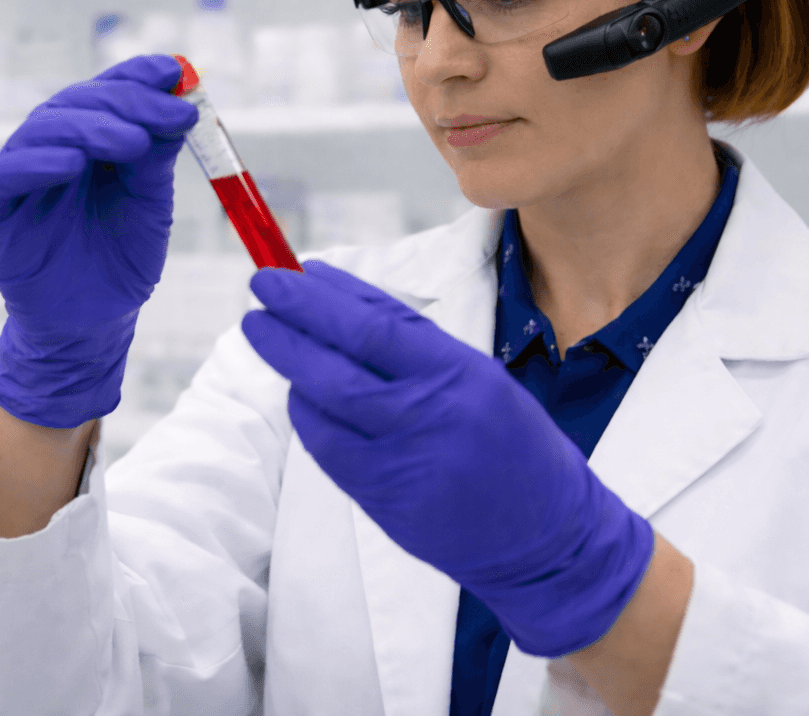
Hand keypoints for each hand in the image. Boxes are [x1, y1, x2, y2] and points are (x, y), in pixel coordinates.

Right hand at [0, 55, 197, 427]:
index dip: (136, 76)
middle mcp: (50, 149)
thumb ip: (155, 156)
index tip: (174, 71)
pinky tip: (70, 165)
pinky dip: (33, 164)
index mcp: (88, 140)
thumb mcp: (150, 204)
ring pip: (40, 131)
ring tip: (131, 141)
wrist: (96, 323)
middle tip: (167, 113)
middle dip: (125, 103)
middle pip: (76, 104)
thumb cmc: (121, 261)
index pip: (107, 92)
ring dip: (89, 128)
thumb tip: (178, 99)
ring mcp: (17, 178)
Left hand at [242, 260, 654, 656]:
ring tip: (268, 333)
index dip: (328, 295)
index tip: (297, 270)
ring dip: (289, 364)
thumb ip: (415, 344)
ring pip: (325, 403)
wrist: (547, 538)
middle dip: (291, 320)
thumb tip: (345, 299)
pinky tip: (298, 394)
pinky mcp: (385, 501)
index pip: (377, 324)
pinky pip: (328, 449)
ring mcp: (402, 463)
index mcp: (459, 375)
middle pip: (339, 361)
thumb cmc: (514, 445)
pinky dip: (306, 416)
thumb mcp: (481, 378)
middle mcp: (428, 417)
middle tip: (260, 289)